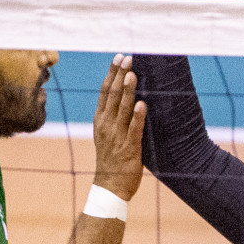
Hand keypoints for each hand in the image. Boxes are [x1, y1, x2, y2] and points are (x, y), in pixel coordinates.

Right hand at [92, 55, 145, 200]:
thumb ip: (113, 117)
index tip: (119, 57)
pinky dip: (138, 116)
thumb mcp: (107, 134)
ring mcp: (117, 136)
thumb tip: (126, 98)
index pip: (105, 91)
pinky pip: (134, 129)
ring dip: (128, 90)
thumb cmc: (111, 160)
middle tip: (128, 58)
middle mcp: (106, 125)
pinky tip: (143, 103)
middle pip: (112, 95)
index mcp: (100, 120)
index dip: (112, 73)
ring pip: (122, 109)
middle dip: (120, 75)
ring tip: (133, 74)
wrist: (110, 186)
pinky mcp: (129, 148)